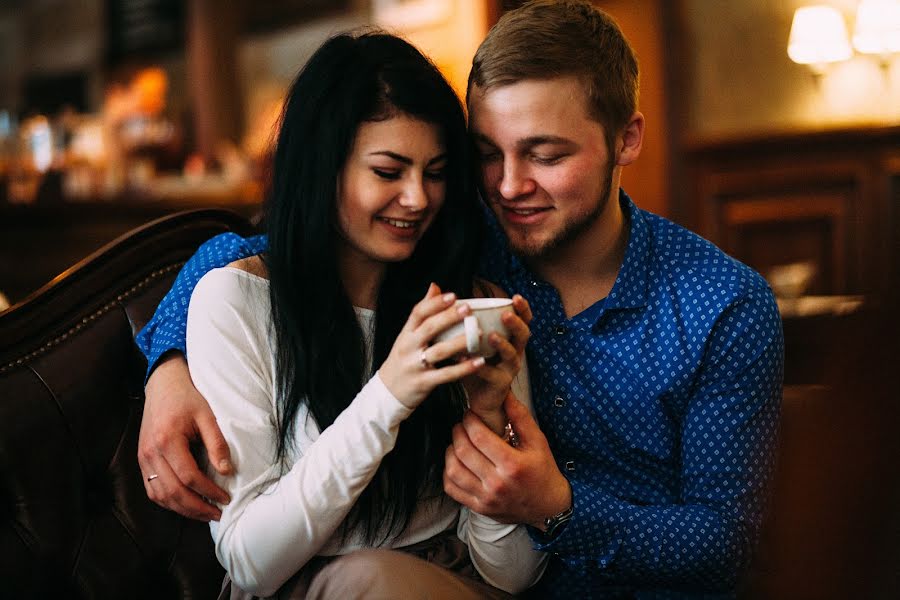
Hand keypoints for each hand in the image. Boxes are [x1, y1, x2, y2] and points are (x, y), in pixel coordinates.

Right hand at [138, 352, 231, 520]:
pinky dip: (169, 501)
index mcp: (167, 440)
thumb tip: (227, 471)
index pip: (188, 477)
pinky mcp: (142, 460)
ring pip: (160, 495)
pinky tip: (186, 504)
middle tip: (217, 513)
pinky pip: (152, 489)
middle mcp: (150, 452)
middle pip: (173, 492)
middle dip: (197, 507)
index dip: (208, 491)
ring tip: (204, 513)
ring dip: (183, 509)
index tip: (225, 498)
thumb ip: (217, 443)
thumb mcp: (207, 415)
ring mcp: (143, 458)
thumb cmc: (187, 398)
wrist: (162, 386)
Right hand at [379, 283, 486, 408]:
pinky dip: (463, 368)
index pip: (417, 313)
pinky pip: (446, 374)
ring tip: (478, 334)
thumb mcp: (407, 336)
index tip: (453, 295)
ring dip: (460, 342)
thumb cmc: (402, 360)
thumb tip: (435, 286)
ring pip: (439, 351)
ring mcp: (415, 366)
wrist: (387, 392)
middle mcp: (408, 347)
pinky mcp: (424, 383)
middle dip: (448, 317)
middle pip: (428, 328)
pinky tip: (479, 361)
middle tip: (468, 309)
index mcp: (405, 334)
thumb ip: (422, 314)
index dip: (435, 303)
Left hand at [444, 393, 571, 527]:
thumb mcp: (537, 441)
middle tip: (462, 425)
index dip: (469, 420)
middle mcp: (497, 483)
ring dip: (450, 451)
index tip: (470, 415)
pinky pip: (452, 488)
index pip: (478, 436)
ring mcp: (486, 498)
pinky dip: (448, 472)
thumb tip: (504, 392)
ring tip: (458, 442)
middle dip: (458, 432)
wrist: (549, 507)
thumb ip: (519, 416)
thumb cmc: (543, 471)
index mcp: (512, 464)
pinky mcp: (479, 508)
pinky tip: (456, 462)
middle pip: (463, 451)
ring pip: (453, 470)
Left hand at [461, 294, 531, 434]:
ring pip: (512, 354)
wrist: (477, 397)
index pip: (522, 319)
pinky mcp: (500, 383)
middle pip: (524, 335)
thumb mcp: (469, 340)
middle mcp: (514, 351)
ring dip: (502, 345)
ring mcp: (509, 368)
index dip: (522, 309)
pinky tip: (473, 361)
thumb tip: (438, 292)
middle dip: (516, 323)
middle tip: (506, 314)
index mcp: (509, 338)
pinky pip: (493, 375)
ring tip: (491, 336)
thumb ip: (458, 318)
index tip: (515, 297)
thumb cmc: (473, 364)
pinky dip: (483, 367)